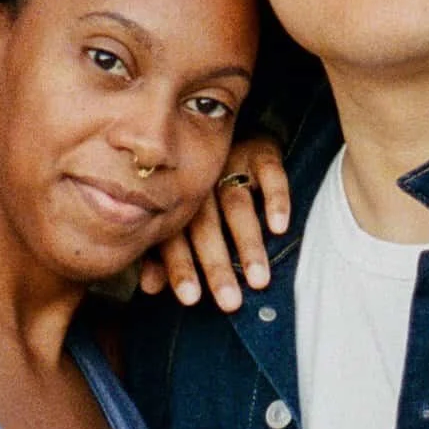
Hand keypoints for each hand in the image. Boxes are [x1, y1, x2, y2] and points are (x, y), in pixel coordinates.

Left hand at [136, 133, 291, 311]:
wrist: (221, 126)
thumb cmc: (200, 188)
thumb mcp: (179, 217)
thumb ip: (162, 254)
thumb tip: (148, 288)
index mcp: (176, 200)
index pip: (174, 237)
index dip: (180, 268)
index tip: (191, 299)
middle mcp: (200, 182)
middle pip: (206, 226)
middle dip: (216, 266)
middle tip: (230, 302)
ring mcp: (230, 163)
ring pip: (237, 205)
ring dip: (248, 244)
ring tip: (258, 279)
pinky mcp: (260, 149)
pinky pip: (269, 172)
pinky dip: (275, 199)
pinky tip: (280, 227)